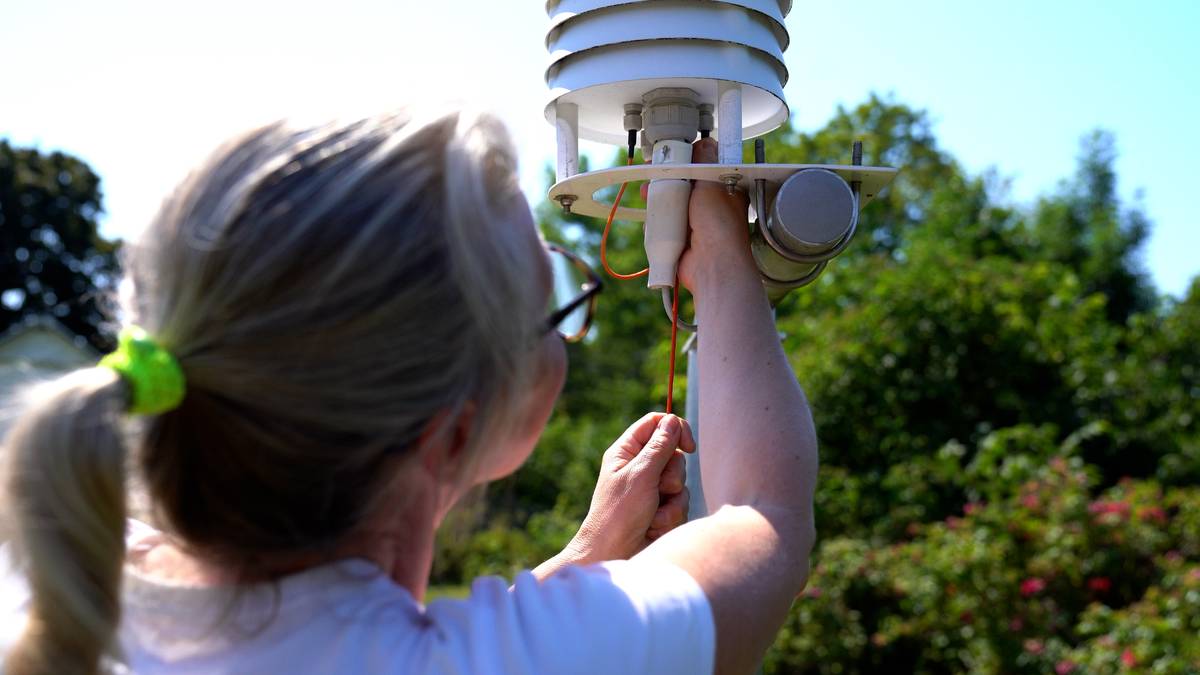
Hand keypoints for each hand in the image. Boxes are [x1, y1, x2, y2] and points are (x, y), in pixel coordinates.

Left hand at [575, 413, 696, 559]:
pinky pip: (680, 504)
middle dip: (673, 475)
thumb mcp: (640, 475)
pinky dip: (670, 516)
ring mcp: (651, 489)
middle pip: (674, 455)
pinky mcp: (660, 509)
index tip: (689, 446)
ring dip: (672, 501)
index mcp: (627, 452)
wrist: (613, 554)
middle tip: (660, 488)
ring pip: (681, 482)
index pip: (656, 424)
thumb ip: (660, 447)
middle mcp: (639, 467)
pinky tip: (653, 527)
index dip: (675, 430)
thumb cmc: (619, 513)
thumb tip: (673, 420)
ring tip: (653, 515)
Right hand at [640, 138, 754, 292]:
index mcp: (722, 190)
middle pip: (681, 185)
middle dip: (665, 179)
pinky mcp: (679, 237)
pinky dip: (656, 220)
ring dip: (657, 198)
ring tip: (647, 194)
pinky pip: (662, 223)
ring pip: (669, 203)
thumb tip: (706, 141)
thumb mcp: (712, 183)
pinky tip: (652, 217)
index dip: (685, 159)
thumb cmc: (720, 225)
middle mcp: (708, 206)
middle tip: (653, 172)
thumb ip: (706, 161)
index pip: (702, 168)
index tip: (671, 154)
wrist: (712, 263)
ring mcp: (693, 222)